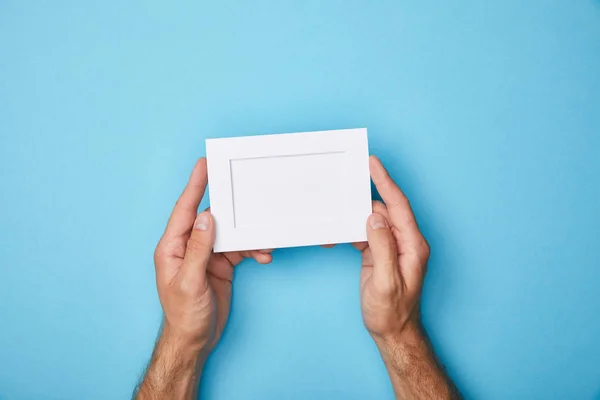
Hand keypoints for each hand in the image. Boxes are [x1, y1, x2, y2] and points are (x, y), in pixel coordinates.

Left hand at [137, 158, 271, 398]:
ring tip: (264, 242)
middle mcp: (189, 246)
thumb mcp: (190, 282)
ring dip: (248, 236)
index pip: (185, 209)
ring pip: (230, 233)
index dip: (195, 185)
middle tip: (245, 189)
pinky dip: (253, 250)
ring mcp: (206, 254)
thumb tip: (207, 217)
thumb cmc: (184, 315)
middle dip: (231, 207)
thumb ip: (198, 249)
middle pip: (212, 217)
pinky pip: (240, 249)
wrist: (195, 341)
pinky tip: (263, 255)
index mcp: (173, 246)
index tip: (205, 164)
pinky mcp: (221, 264)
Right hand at [356, 156, 458, 398]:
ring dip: (353, 217)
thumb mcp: (386, 282)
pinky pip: (365, 234)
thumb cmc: (392, 312)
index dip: (385, 182)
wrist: (392, 332)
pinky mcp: (380, 253)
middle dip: (363, 197)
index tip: (373, 163)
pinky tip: (335, 235)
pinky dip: (349, 232)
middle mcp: (404, 242)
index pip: (399, 206)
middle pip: (384, 209)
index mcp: (413, 245)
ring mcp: (392, 247)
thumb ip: (382, 247)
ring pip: (372, 221)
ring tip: (335, 213)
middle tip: (345, 181)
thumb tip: (374, 217)